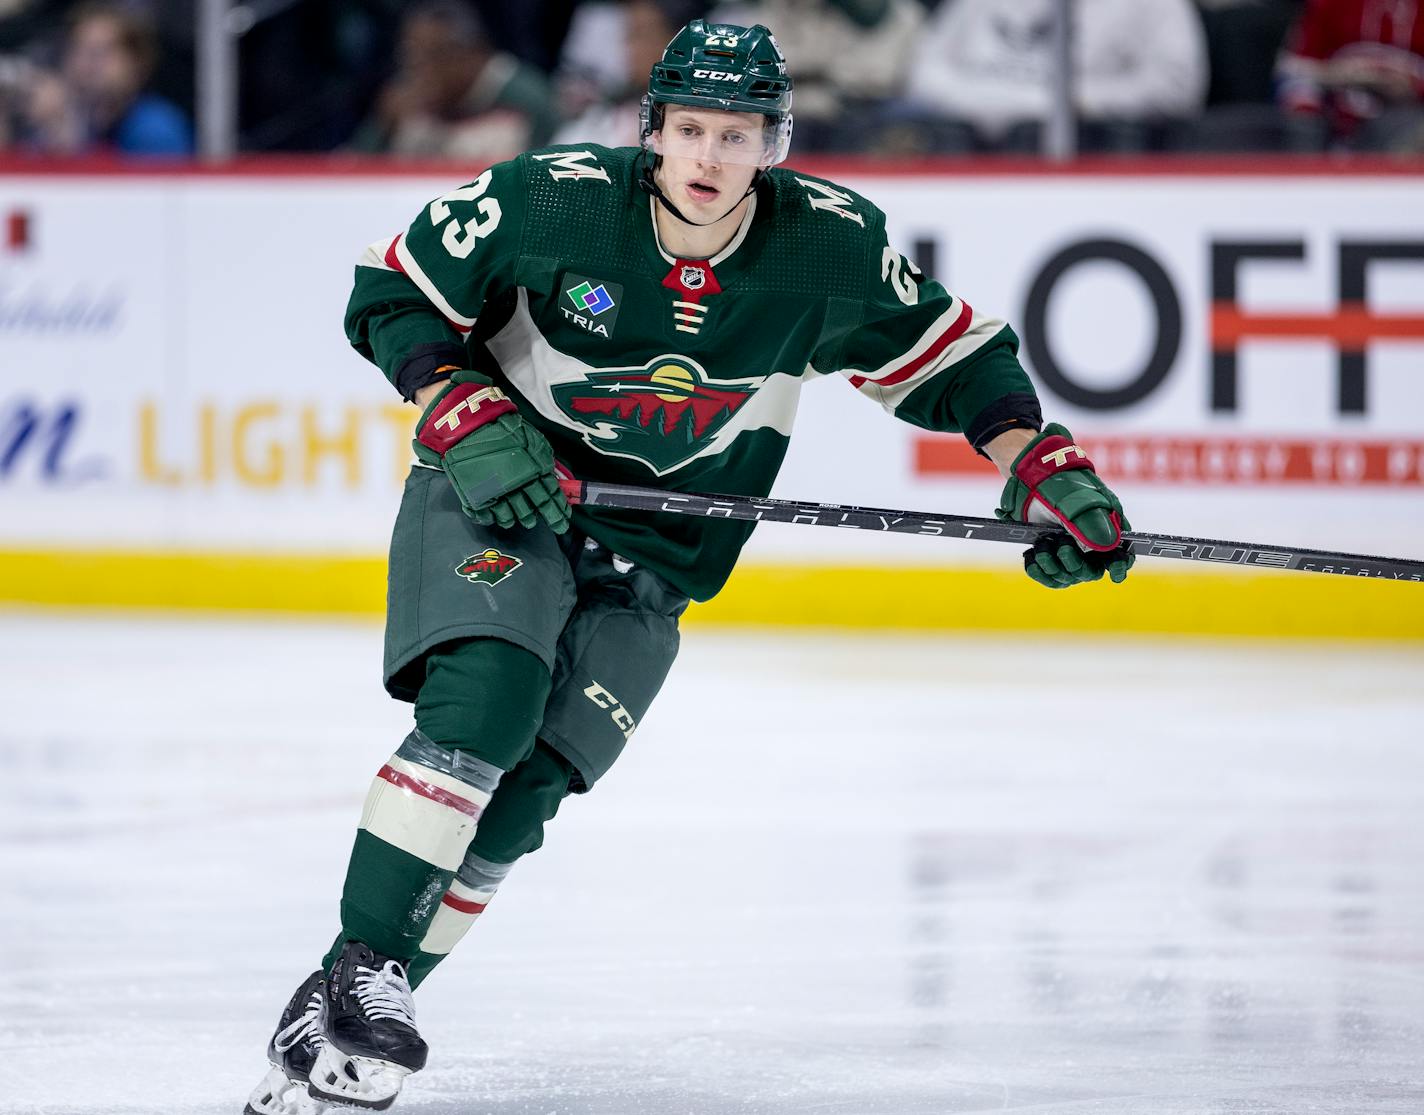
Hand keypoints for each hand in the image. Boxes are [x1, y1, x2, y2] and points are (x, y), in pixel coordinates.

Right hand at [412, 370, 570, 532]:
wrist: (467, 425)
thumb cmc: (502, 428)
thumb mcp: (532, 440)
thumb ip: (544, 460)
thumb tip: (553, 478)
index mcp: (533, 472)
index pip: (551, 497)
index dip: (559, 511)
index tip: (564, 520)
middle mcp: (517, 487)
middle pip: (533, 511)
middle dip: (541, 519)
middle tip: (545, 522)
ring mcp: (496, 494)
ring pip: (511, 518)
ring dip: (517, 519)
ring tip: (519, 518)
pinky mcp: (476, 498)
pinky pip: (487, 517)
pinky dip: (493, 518)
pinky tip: (496, 515)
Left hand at [994, 423, 1132, 588]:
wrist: (1031, 477)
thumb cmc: (1061, 485)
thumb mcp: (1077, 502)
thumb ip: (1092, 524)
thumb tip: (1107, 547)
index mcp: (1106, 528)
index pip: (1121, 555)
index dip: (1120, 566)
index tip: (1115, 574)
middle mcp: (1089, 543)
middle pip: (1090, 571)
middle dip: (1075, 565)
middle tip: (1061, 547)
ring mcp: (1068, 549)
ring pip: (1068, 576)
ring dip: (1054, 567)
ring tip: (1041, 548)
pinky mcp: (1049, 553)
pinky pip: (1049, 576)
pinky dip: (1039, 572)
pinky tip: (1031, 558)